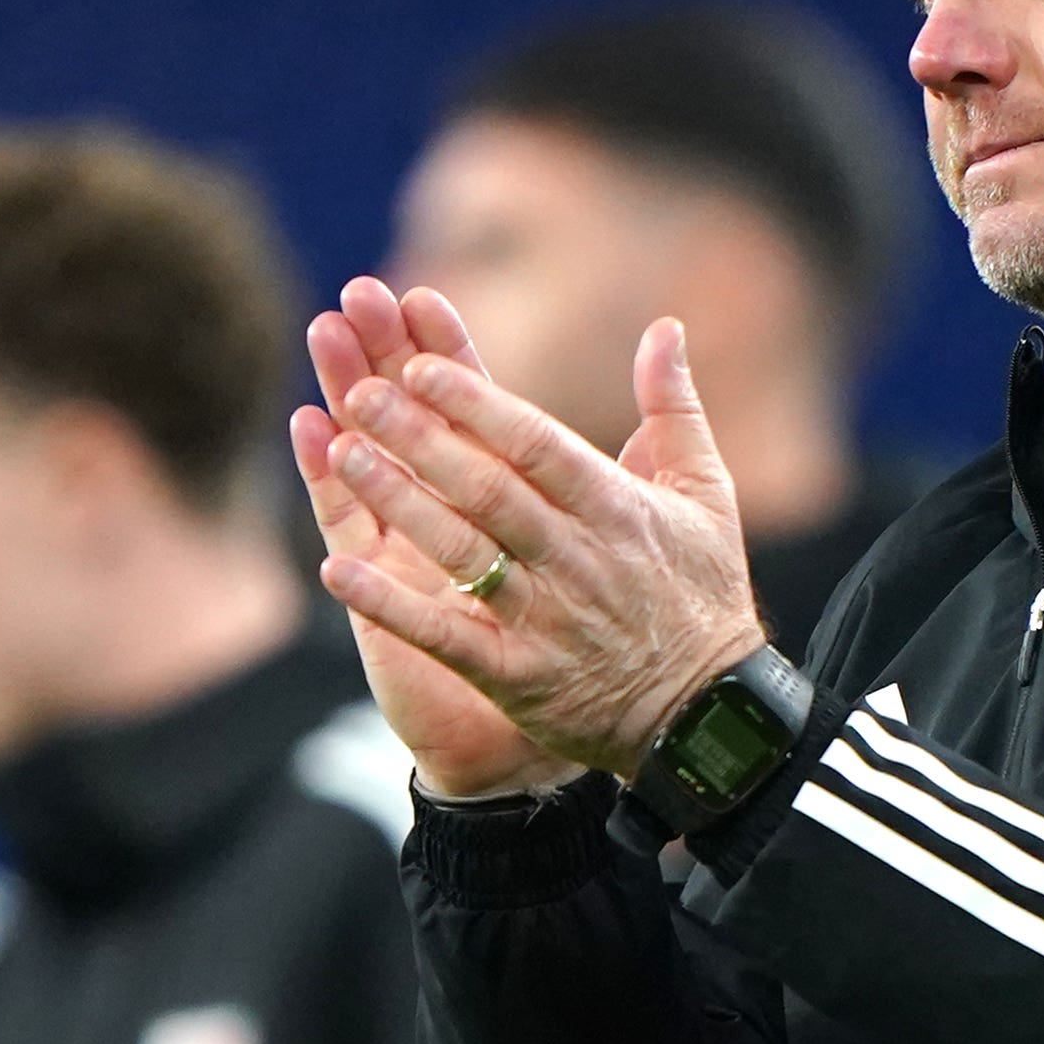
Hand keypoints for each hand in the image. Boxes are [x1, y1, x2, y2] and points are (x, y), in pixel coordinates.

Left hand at [297, 279, 770, 778]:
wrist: (705, 717)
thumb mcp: (707, 495)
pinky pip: (444, 636)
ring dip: (399, 503)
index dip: (477, 404)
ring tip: (343, 455)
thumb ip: (674, 408)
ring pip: (462, 551)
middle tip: (359, 392)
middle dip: (421, 438)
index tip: (420, 363)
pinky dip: (390, 604)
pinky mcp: (515, 675)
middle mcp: (575, 558)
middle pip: (487, 488)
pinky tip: (335, 570)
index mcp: (615, 507)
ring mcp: (542, 618)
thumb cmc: (701, 595)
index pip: (537, 444)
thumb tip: (665, 327)